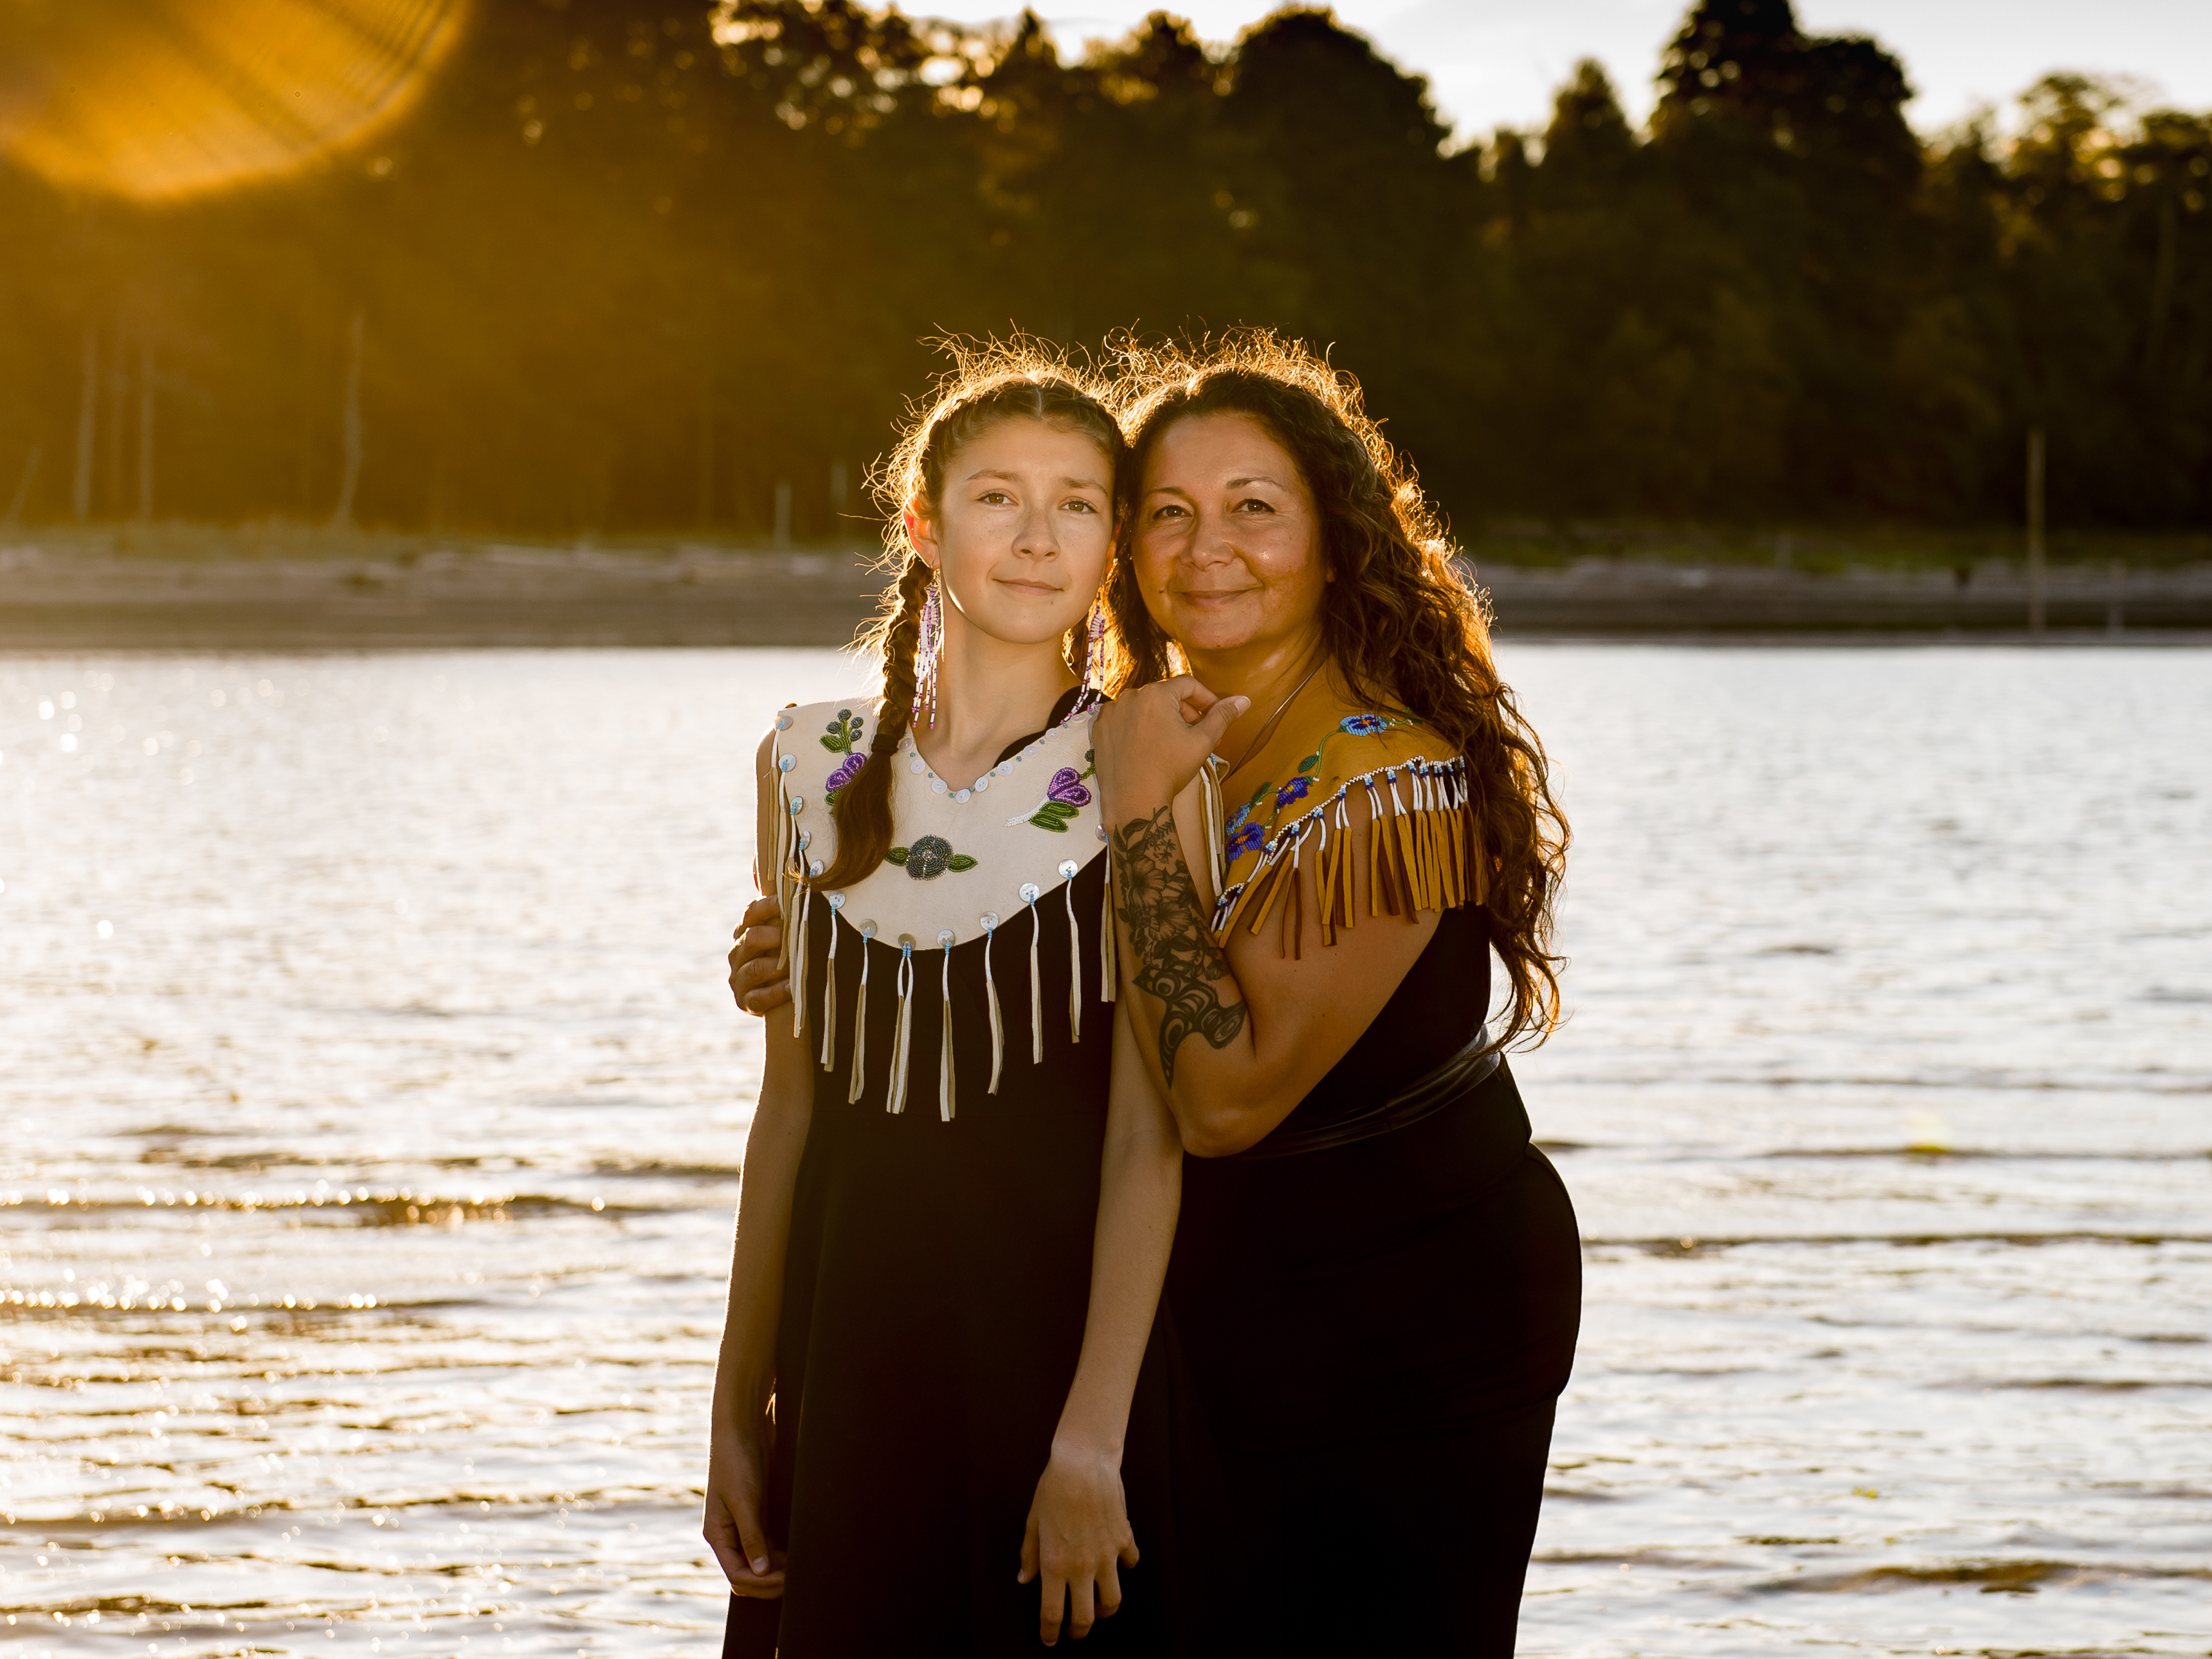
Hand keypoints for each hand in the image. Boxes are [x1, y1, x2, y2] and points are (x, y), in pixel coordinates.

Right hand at [703, 1401, 785, 1597]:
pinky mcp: (756, 1513)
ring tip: (799, 1569)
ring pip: (759, 1561)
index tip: (787, 1581)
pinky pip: (766, 1544)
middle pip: (747, 1574)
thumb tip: (761, 1571)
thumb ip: (752, 1537)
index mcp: (717, 1535)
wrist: (742, 1429)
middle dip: (769, 1582)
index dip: (762, 1584)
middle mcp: (728, 1534)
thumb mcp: (745, 1501)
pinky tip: (795, 1553)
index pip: (737, 1575)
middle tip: (796, 1580)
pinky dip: (779, 1554)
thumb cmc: (736, 1462)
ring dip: (776, 1570)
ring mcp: (742, 1525)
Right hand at [728, 894, 790, 1015]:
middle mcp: (737, 954)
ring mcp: (739, 979)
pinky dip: (777, 992)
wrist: (779, 996)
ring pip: (756, 968)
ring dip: (779, 965)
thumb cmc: (785, 957)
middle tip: (798, 935)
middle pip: (752, 938)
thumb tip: (792, 882)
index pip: (751, 913)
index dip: (770, 906)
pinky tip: (793, 987)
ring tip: (798, 964)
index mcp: (743, 932)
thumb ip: (785, 914)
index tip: (791, 902)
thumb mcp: (782, 935)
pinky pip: (759, 998)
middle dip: (776, 936)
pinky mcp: (745, 1002)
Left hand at [1018, 1443, 1137, 1645]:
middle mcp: (1082, 1566)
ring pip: (1113, 1600)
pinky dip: (1124, 1567)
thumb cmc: (1053, 1489)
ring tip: (1099, 1606)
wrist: (1083, 1463)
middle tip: (1074, 1630)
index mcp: (1055, 1565)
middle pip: (1086, 1617)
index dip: (1050, 1632)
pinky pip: (1129, 1563)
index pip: (1052, 1613)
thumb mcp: (1033, 1522)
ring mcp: (1107, 1555)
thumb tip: (1025, 1579)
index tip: (1049, 1639)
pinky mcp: (1124, 1539)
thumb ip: (1029, 1555)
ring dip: (1105, 1609)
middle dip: (1079, 1630)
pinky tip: (1117, 1561)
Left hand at [1092, 676, 1247, 819]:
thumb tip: (1243, 700)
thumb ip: (1223, 716)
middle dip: (1184, 711)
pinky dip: (1138, 727)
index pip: (1188, 684)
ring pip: (1144, 707)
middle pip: (1165, 695)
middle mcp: (1129, 696)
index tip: (1214, 715)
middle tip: (1195, 734)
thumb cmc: (1170, 769)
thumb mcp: (1203, 741)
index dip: (1206, 698)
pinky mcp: (1099, 729)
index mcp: (1156, 694)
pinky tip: (1146, 748)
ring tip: (1171, 743)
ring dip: (1161, 719)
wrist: (1134, 800)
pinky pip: (1124, 719)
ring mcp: (1111, 713)